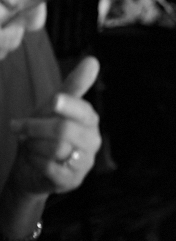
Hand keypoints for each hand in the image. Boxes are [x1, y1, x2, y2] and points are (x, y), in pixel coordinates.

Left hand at [8, 57, 101, 196]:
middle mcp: (92, 140)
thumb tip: (93, 60)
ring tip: (27, 144)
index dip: (68, 105)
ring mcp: (84, 162)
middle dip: (35, 127)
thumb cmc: (43, 135)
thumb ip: (73, 86)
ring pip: (56, 149)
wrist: (31, 170)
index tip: (54, 102)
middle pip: (65, 130)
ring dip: (33, 145)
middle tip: (17, 126)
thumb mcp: (53, 109)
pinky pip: (50, 167)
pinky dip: (34, 161)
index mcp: (89, 119)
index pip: (83, 110)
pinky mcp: (72, 180)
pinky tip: (32, 159)